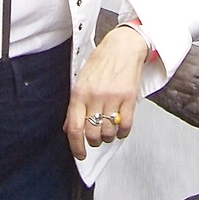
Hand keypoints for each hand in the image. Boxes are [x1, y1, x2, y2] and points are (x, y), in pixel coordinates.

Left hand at [63, 25, 147, 160]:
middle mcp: (95, 96)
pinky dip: (123, 132)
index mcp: (80, 92)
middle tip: (96, 136)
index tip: (80, 154)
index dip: (76, 146)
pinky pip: (126, 125)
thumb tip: (69, 128)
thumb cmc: (102, 61)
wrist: (123, 45)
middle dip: (94, 140)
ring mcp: (113, 97)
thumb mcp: (81, 80)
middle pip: (92, 133)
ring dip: (108, 136)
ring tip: (108, 129)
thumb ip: (75, 105)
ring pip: (108, 132)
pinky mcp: (129, 97)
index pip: (74, 127)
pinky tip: (121, 128)